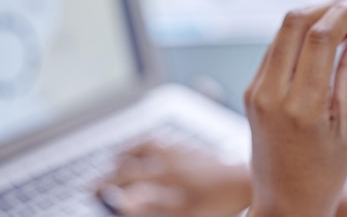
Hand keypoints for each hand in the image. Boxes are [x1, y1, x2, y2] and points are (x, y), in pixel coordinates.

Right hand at [95, 141, 250, 216]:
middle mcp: (173, 156)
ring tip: (119, 158)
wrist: (248, 181)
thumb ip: (152, 208)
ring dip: (131, 151)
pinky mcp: (194, 149)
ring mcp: (184, 150)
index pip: (128, 176)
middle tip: (101, 179)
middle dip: (115, 168)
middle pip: (135, 157)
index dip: (108, 184)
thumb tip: (124, 202)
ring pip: (150, 144)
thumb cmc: (221, 201)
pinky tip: (151, 151)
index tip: (93, 191)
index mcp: (167, 172)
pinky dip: (149, 145)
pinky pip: (165, 142)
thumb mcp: (184, 212)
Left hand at [244, 0, 346, 216]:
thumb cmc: (323, 173)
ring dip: (311, 18)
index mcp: (302, 107)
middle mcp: (272, 94)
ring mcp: (257, 91)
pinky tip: (320, 42)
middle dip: (325, 5)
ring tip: (342, 26)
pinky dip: (298, 36)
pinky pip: (274, 48)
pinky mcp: (252, 91)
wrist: (285, 202)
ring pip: (281, 31)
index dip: (344, 11)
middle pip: (293, 23)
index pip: (320, 37)